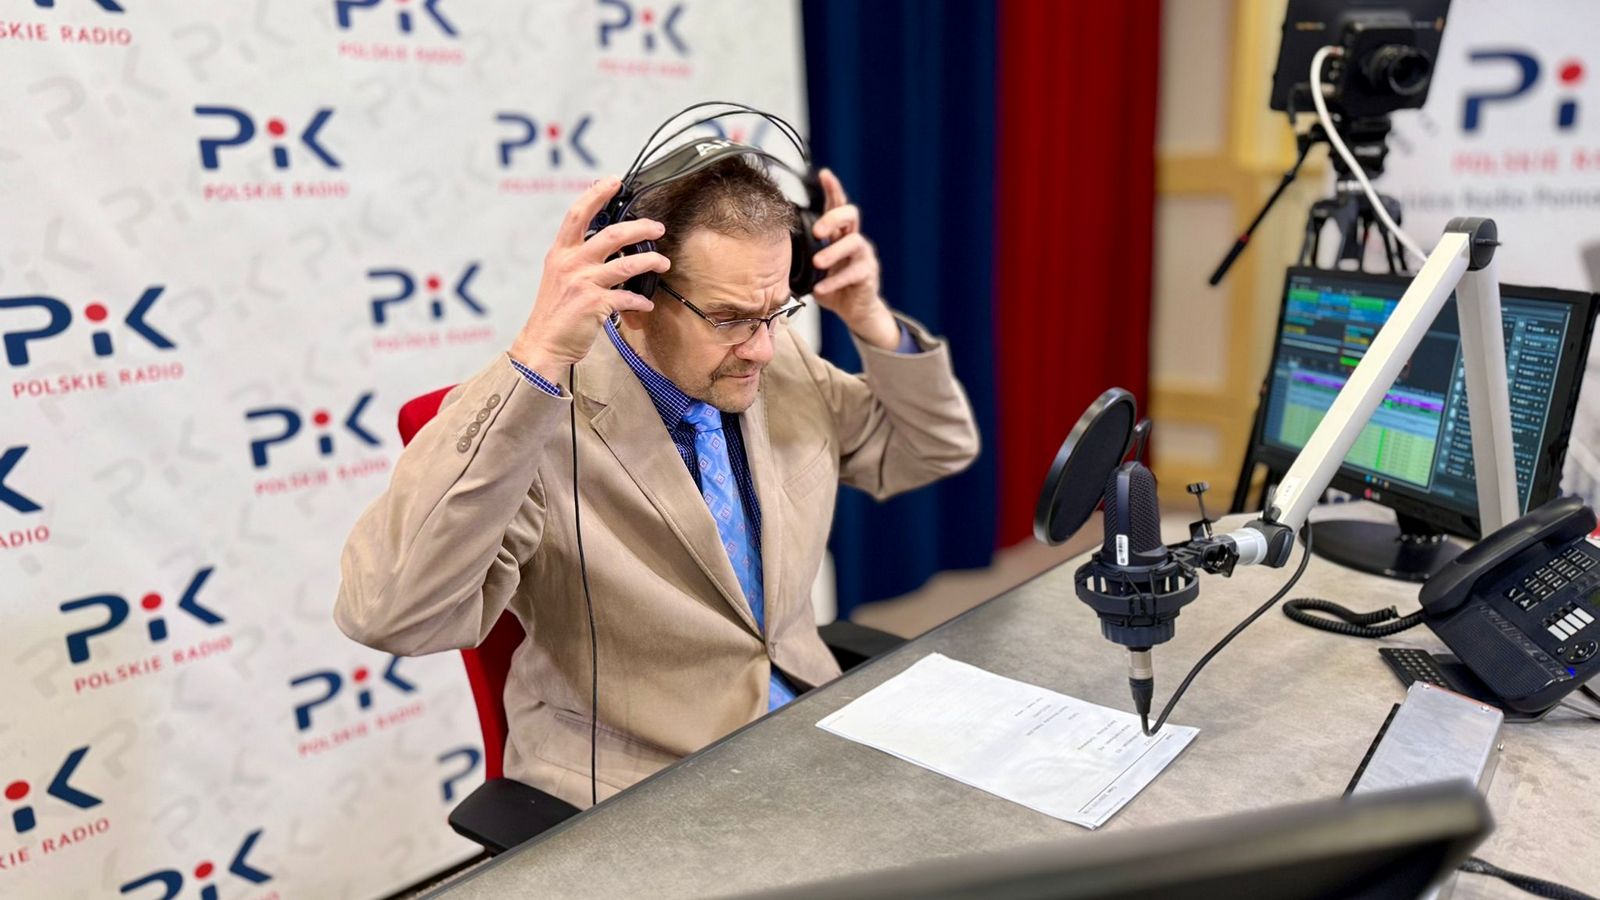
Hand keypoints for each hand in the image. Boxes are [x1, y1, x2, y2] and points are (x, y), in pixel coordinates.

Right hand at [508, 176, 669, 378]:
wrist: (543, 343)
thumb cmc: (554, 312)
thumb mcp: (558, 275)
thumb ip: (577, 257)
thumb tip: (605, 244)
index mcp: (560, 253)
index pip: (578, 214)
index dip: (597, 194)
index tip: (614, 181)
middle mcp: (571, 263)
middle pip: (611, 235)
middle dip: (639, 228)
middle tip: (657, 227)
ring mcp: (583, 283)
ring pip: (626, 264)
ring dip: (650, 261)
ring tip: (663, 262)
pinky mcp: (594, 304)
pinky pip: (627, 298)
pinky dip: (641, 301)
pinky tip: (647, 303)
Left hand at [810, 168, 897, 348]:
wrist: (854, 311)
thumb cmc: (831, 286)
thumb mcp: (813, 269)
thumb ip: (802, 256)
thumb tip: (772, 249)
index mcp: (839, 234)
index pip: (837, 206)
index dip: (833, 189)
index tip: (825, 175)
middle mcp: (853, 239)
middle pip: (850, 215)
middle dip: (833, 218)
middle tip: (817, 231)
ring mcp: (863, 256)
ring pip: (854, 242)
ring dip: (833, 252)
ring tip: (818, 262)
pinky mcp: (868, 274)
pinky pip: (853, 273)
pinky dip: (835, 280)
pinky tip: (821, 288)